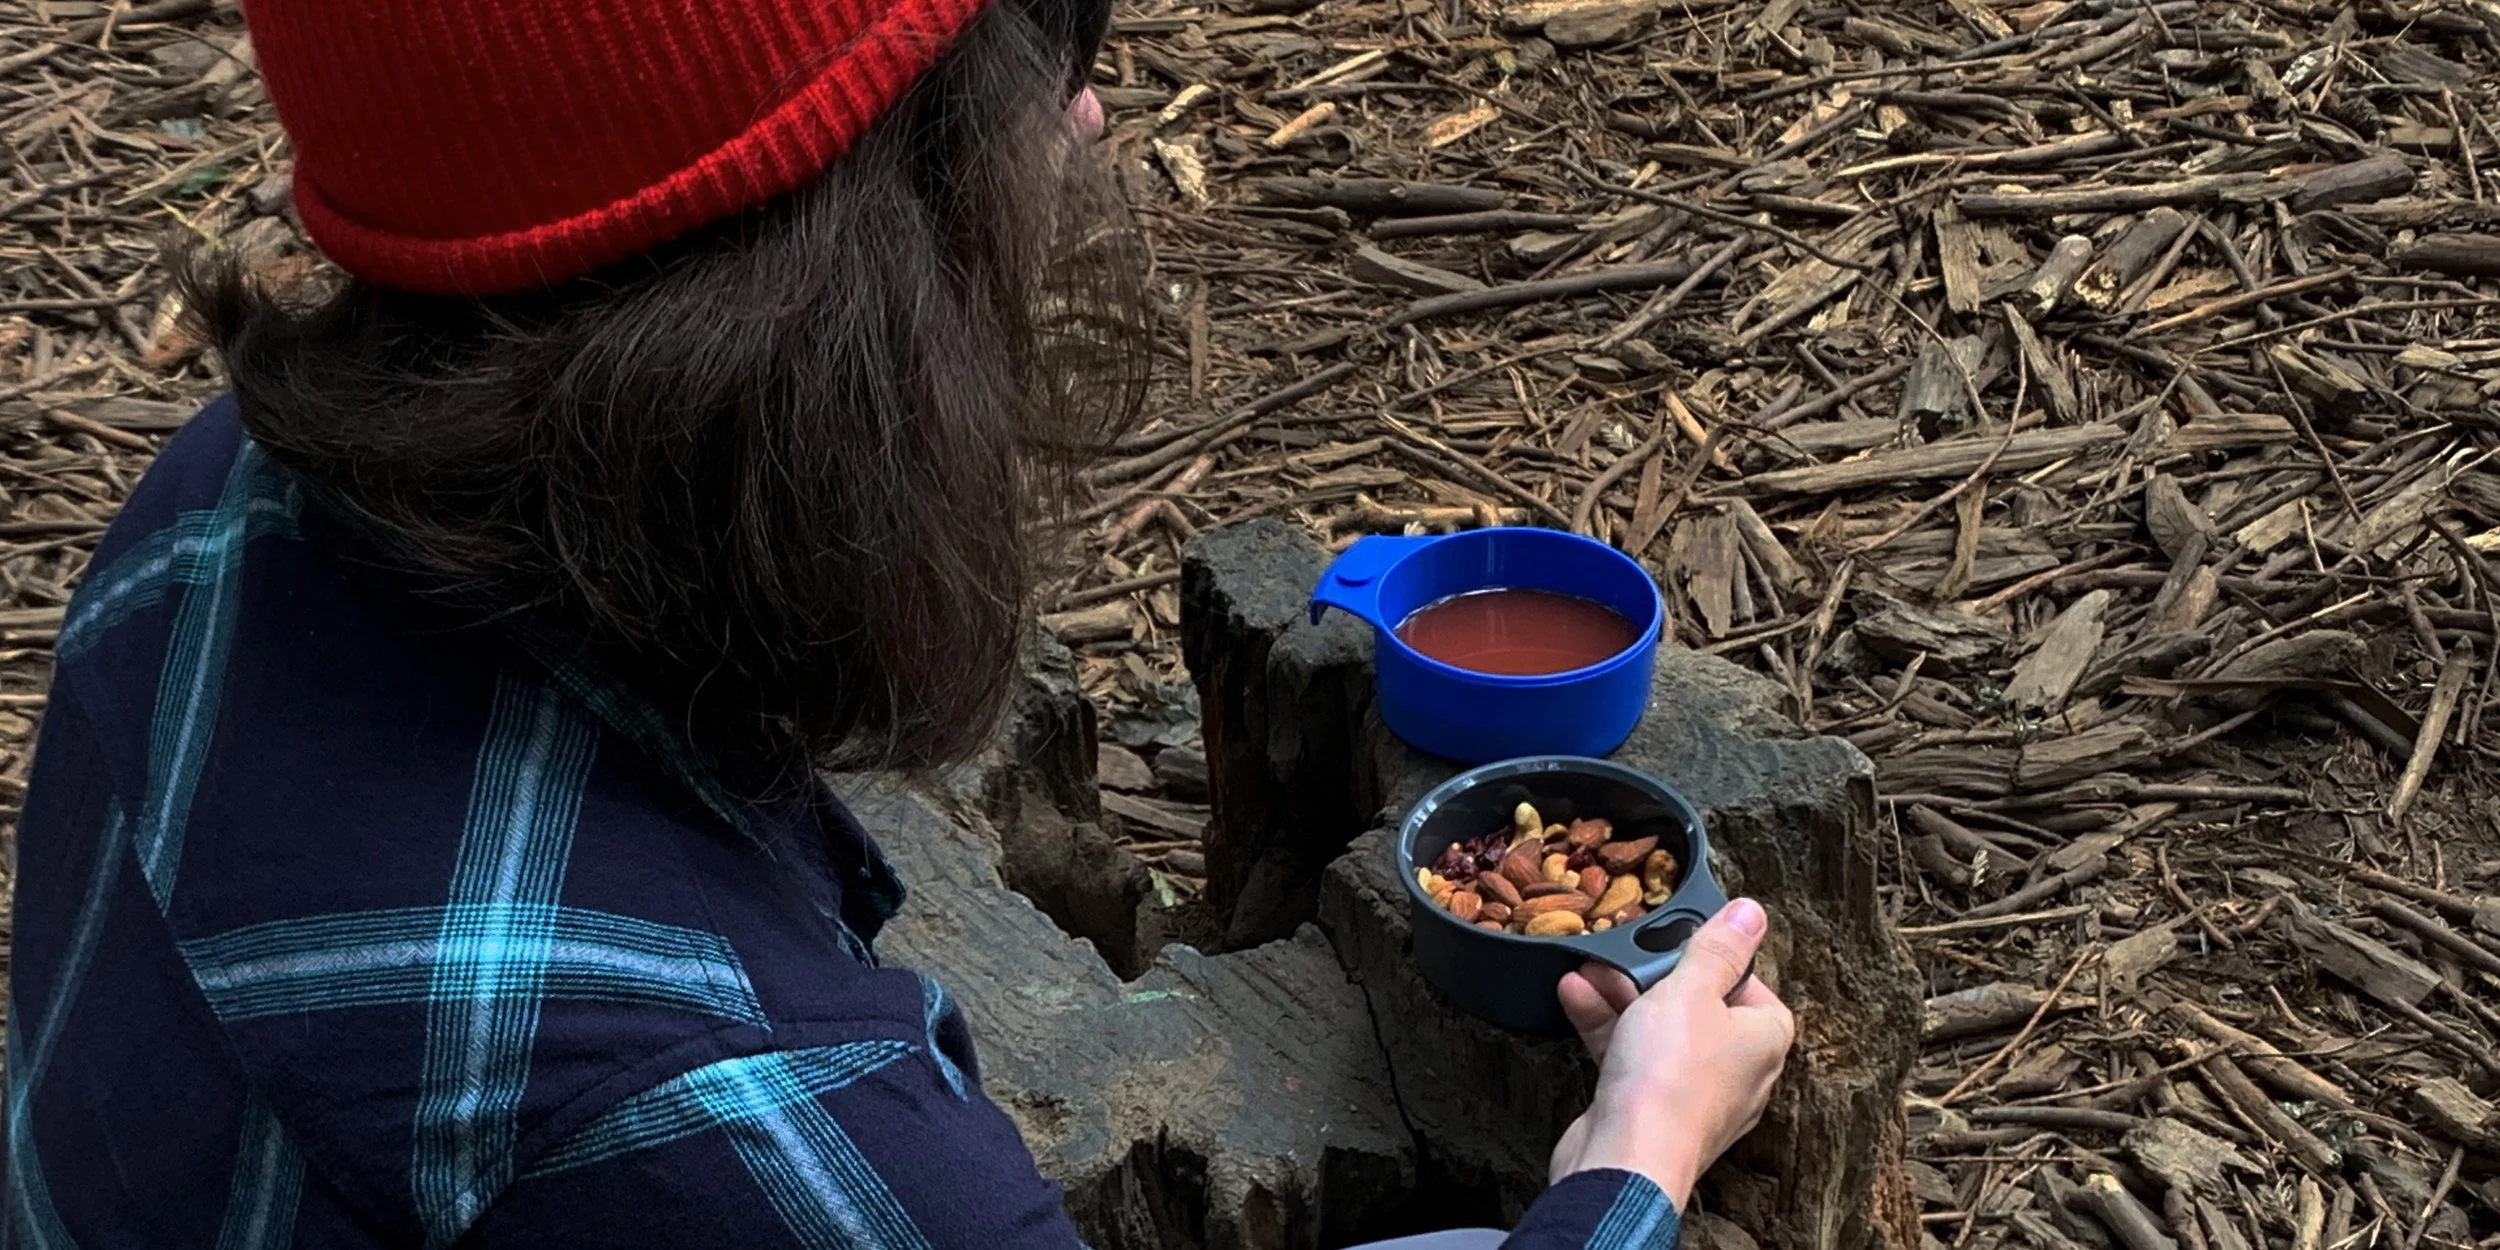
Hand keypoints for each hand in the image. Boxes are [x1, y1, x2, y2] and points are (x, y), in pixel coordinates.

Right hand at [1547, 898, 1794, 1209]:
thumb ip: (1717, 949)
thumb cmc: (1670, 1077)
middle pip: (1700, 1007)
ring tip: (1590, 966)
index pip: (1753, 985)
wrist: (1624, 1159)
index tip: (1685, 939)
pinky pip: (1633, 1058)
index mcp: (1763, 1040)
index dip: (1719, 960)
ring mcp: (1693, 1094)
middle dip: (1655, 975)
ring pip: (1661, 1032)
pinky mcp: (1651, 1110)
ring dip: (1622, 997)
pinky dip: (1607, 1028)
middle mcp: (1737, 1072)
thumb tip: (1751, 913)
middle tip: (1627, 949)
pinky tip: (1575, 995)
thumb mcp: (1690, 991)